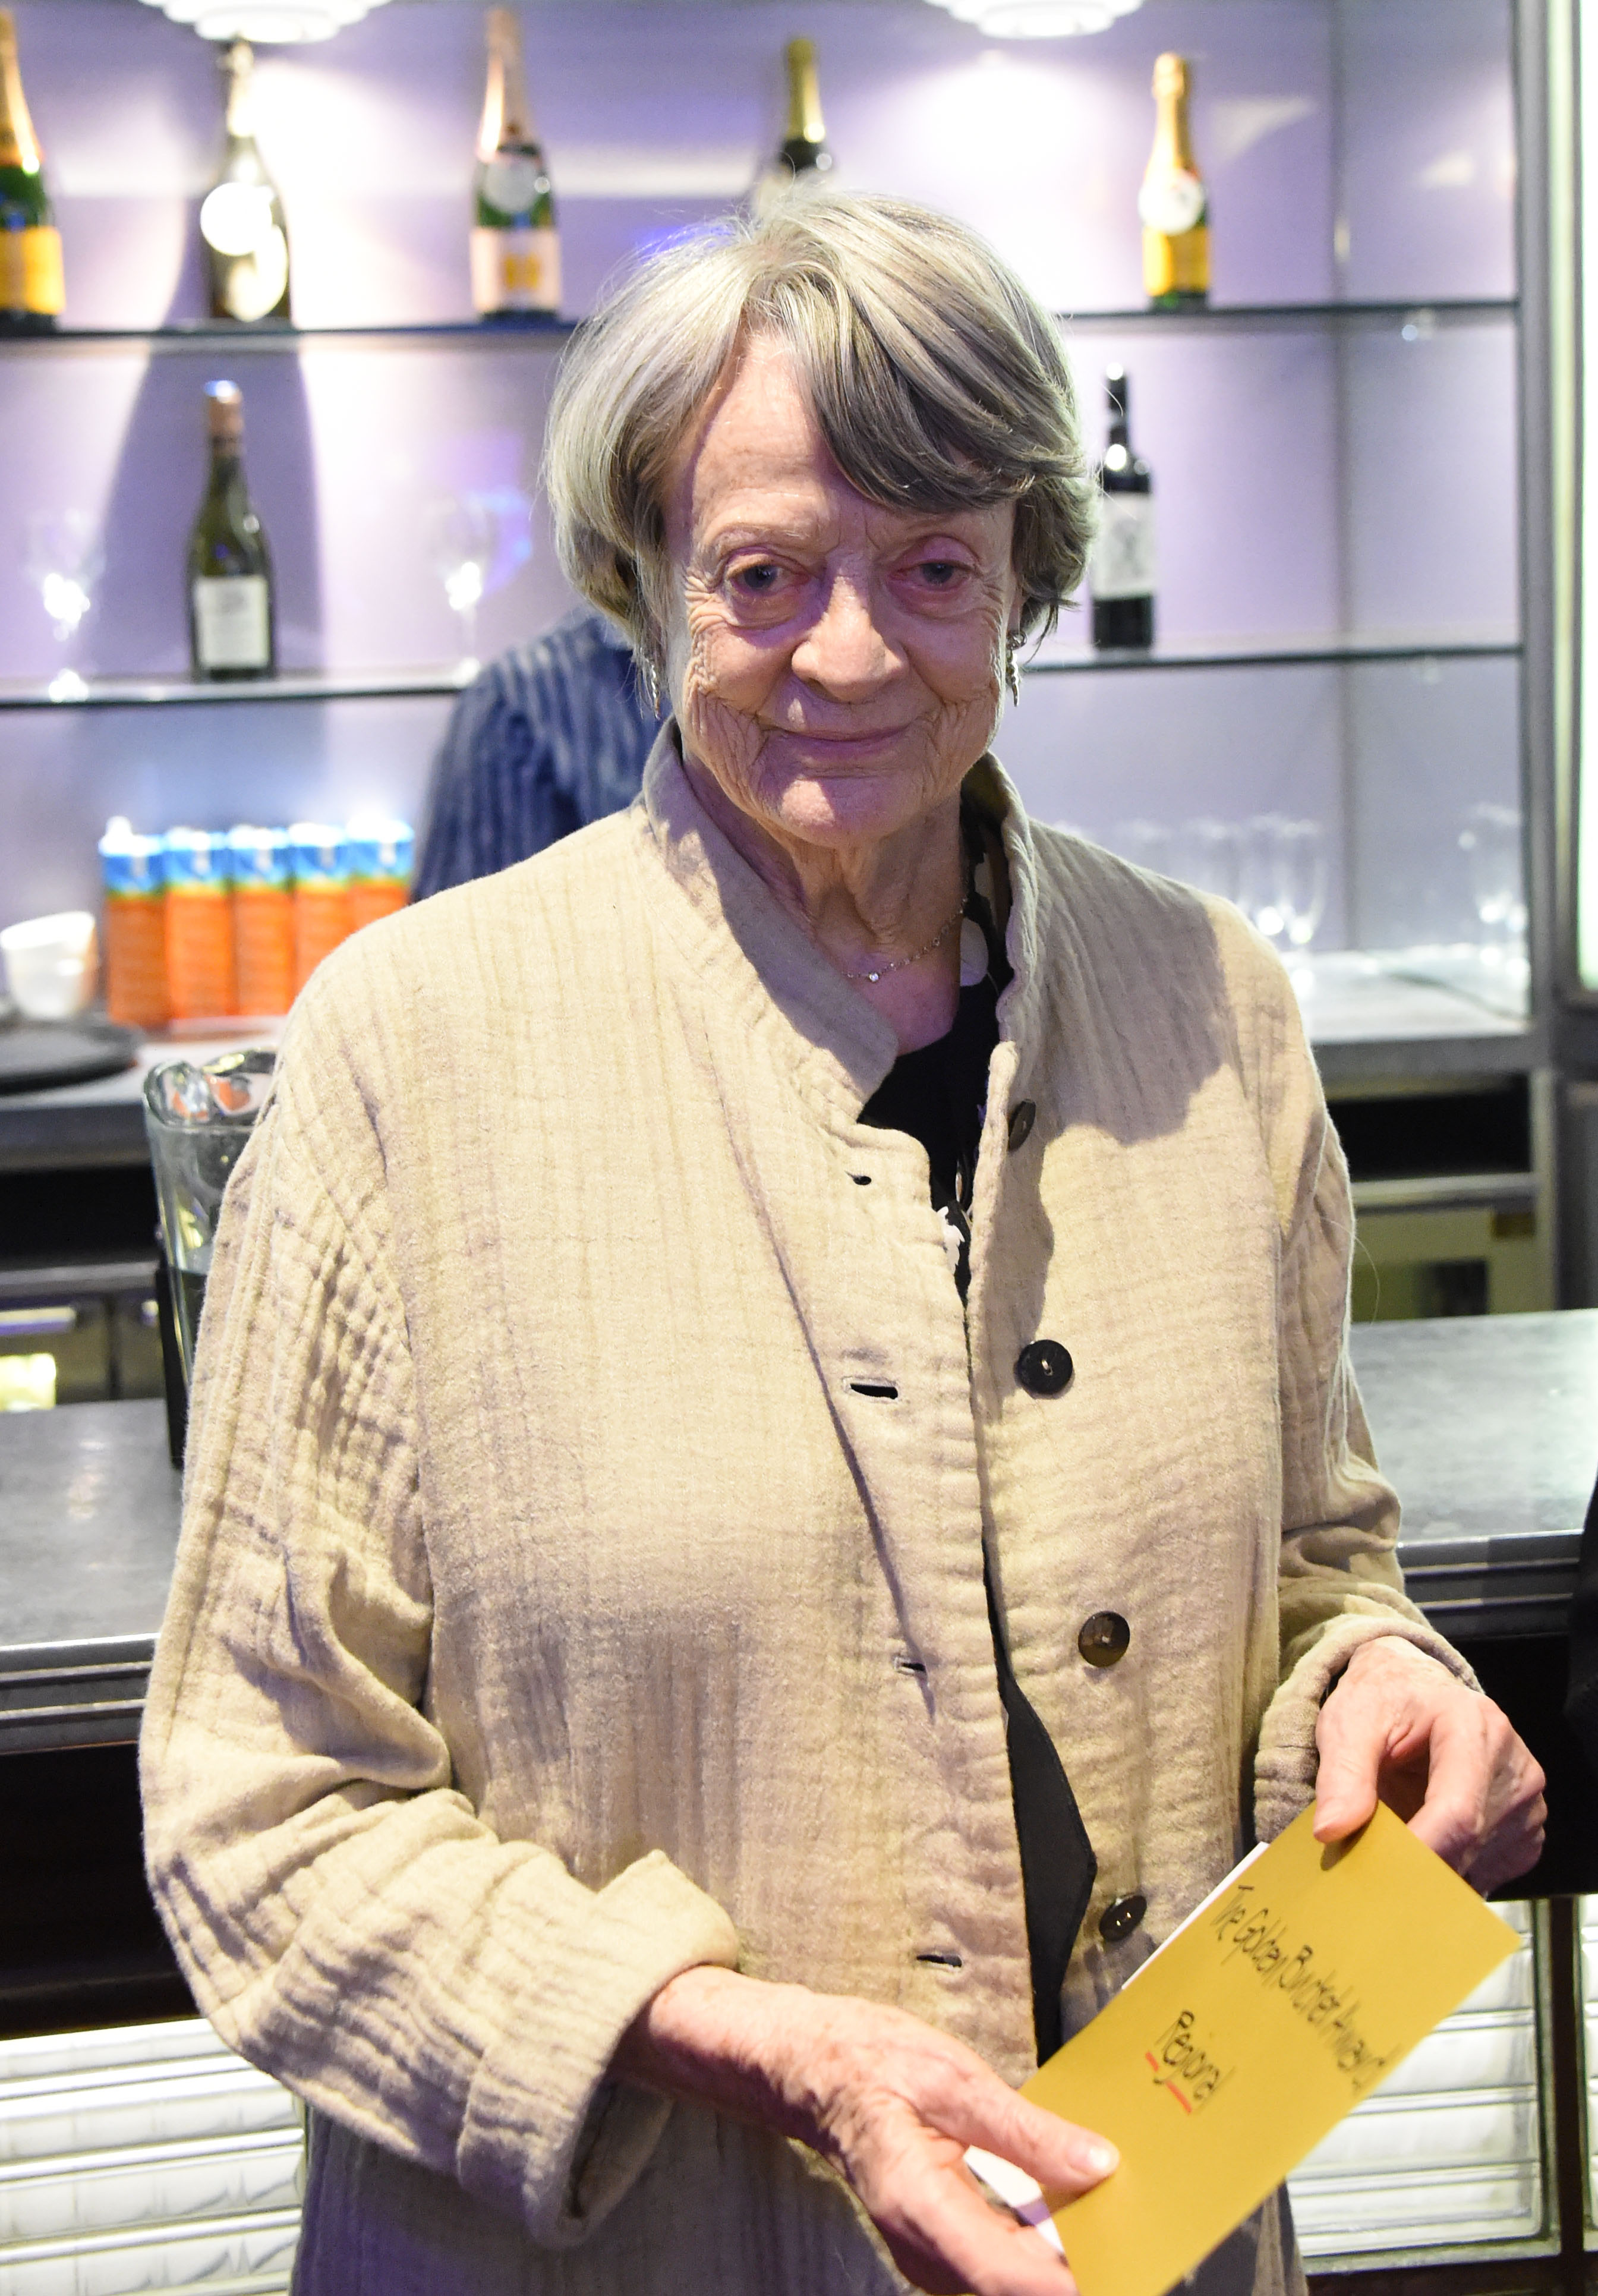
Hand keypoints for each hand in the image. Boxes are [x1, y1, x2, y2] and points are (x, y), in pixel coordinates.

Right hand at [614, 1964, 1115, 2295]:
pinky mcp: (941, 2249)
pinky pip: (1001, 2265)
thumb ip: (1027, 2130)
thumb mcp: (955, 2079)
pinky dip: (1041, 2247)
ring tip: (1113, 2220)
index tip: (1123, 2272)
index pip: (1003, 2272)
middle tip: (1137, 2237)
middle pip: (1013, 2288)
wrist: (814, 2070)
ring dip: (1062, 2259)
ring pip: (1009, 2283)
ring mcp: (928, 2256)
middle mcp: (920, 2247)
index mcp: (916, 2202)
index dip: (1064, 2283)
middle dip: (1079, 2267)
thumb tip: (1097, 2166)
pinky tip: (1071, 2211)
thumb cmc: (873, 2063)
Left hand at [1314, 1636, 1545, 1890]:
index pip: (1456, 1812)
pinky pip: (1488, 1874)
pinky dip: (1450, 1875)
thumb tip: (1331, 1832)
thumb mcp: (1348, 1723)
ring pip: (1477, 1866)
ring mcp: (1528, 1801)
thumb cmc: (1384, 1703)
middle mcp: (1514, 1764)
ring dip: (1430, 1873)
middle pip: (1467, 1845)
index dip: (1417, 1853)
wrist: (1416, 1692)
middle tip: (1369, 1868)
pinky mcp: (1527, 1831)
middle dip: (1414, 1867)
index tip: (1374, 1876)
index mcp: (1474, 1724)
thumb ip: (1341, 1775)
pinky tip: (1424, 1845)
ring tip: (1394, 1842)